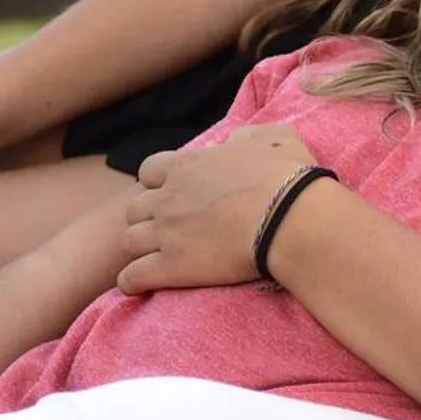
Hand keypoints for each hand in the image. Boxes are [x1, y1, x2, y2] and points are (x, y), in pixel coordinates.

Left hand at [117, 124, 319, 294]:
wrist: (291, 219)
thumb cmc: (286, 177)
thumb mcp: (273, 137)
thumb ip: (245, 135)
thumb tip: (233, 141)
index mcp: (187, 166)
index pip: (149, 170)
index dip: (159, 182)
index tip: (177, 193)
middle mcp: (168, 198)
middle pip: (134, 208)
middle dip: (147, 218)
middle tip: (171, 228)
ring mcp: (165, 233)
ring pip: (129, 242)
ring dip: (141, 249)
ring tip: (159, 258)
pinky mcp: (170, 268)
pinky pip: (131, 278)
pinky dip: (133, 282)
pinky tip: (146, 284)